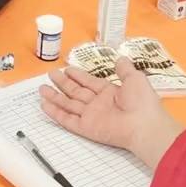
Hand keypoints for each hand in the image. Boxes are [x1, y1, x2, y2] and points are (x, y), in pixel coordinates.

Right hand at [39, 58, 183, 167]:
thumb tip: (120, 58)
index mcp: (110, 93)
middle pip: (76, 92)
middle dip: (63, 83)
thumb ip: (124, 69)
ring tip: (42, 89)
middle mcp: (98, 104)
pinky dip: (55, 113)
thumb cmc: (142, 101)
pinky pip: (67, 120)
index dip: (78, 76)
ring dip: (55, 97)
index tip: (67, 69)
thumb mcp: (135, 78)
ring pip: (68, 105)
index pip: (89, 82)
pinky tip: (45, 105)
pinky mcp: (86, 128)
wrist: (143, 125)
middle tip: (51, 75)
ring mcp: (91, 116)